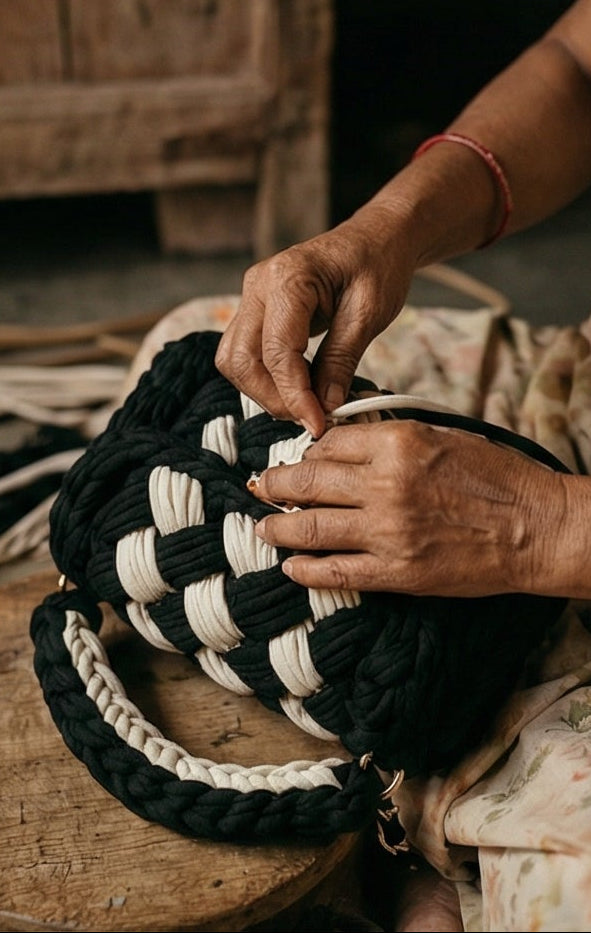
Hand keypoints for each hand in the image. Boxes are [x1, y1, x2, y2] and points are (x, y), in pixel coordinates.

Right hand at [214, 211, 415, 437]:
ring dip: (264, 392)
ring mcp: (251, 296)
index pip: (277, 352)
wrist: (377, 237)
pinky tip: (297, 388)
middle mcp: (258, 284)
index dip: (295, 396)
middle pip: (241, 360)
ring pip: (234, 361)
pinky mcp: (256, 309)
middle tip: (311, 418)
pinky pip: (244, 353)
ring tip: (305, 405)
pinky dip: (265, 378)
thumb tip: (324, 407)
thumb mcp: (370, 314)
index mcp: (288, 278)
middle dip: (273, 398)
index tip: (318, 424)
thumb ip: (341, 361)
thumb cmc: (378, 264)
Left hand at [251, 420, 565, 595]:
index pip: (328, 442)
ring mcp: (387, 532)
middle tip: (260, 487)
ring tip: (263, 529)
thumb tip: (342, 443)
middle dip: (275, 485)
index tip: (299, 460)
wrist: (537, 527)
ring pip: (310, 528)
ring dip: (277, 529)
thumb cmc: (496, 477)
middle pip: (307, 482)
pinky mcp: (396, 572)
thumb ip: (390, 438)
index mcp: (398, 442)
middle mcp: (385, 485)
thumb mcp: (442, 435)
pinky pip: (335, 571)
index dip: (307, 452)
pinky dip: (305, 569)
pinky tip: (291, 567)